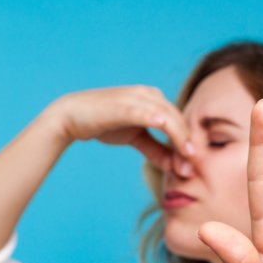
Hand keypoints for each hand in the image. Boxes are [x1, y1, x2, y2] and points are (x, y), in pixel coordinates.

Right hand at [46, 86, 194, 172]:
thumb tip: (175, 165)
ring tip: (185, 158)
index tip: (191, 166)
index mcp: (155, 100)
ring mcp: (136, 98)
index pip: (179, 121)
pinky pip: (144, 112)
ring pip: (167, 116)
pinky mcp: (123, 105)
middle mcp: (149, 94)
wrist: (71, 116)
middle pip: (178, 119)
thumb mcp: (135, 138)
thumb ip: (155, 150)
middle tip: (191, 168)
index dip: (188, 143)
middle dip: (187, 144)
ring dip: (178, 137)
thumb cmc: (104, 124)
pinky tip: (163, 127)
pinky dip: (155, 119)